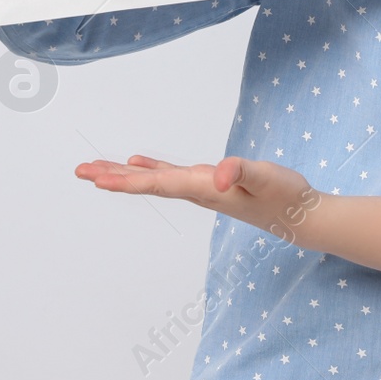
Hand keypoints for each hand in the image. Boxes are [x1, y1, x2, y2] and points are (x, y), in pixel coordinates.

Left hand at [75, 153, 324, 244]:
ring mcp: (201, 189)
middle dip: (113, 177)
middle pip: (146, 184)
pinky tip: (139, 162)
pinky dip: (151, 168)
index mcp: (204, 188)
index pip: (158, 183)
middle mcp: (196, 190)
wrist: (299, 217)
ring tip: (97, 169)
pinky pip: (170, 175)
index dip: (127, 180)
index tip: (97, 179)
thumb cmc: (284, 195)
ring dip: (125, 174)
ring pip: (153, 179)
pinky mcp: (210, 185)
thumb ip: (242, 171)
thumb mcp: (266, 177)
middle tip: (80, 171)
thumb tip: (219, 173)